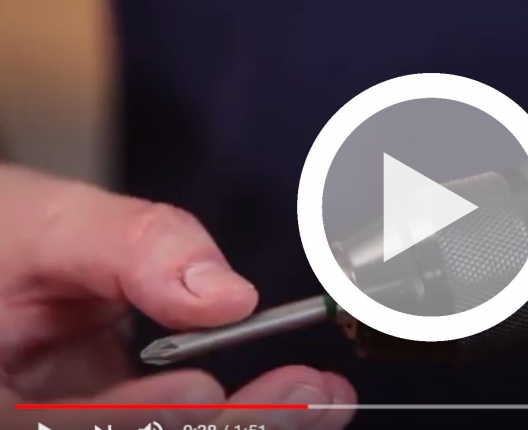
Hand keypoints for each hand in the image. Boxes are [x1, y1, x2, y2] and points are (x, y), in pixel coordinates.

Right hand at [0, 164, 356, 428]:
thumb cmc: (3, 236)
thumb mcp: (47, 225)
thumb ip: (132, 249)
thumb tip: (225, 294)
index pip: (57, 428)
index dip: (138, 419)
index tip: (201, 389)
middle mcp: (35, 426)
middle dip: (231, 428)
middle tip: (307, 393)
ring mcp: (82, 429)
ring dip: (255, 427)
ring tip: (324, 396)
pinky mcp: (121, 424)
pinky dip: (245, 415)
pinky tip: (300, 397)